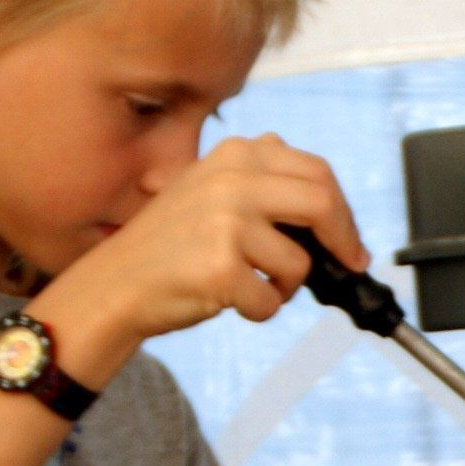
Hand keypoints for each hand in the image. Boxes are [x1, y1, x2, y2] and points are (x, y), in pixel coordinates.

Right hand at [39, 134, 368, 366]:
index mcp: (235, 154)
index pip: (316, 172)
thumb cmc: (169, 246)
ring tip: (248, 284)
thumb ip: (262, 181)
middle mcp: (232, 180)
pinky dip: (259, 310)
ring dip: (284, 286)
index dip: (344, 211)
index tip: (350, 241)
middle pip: (323, 203)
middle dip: (343, 241)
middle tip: (347, 266)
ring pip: (299, 262)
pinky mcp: (221, 267)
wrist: (114, 285)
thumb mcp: (209, 188)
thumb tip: (333, 206)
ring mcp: (226, 222)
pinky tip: (227, 300)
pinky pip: (272, 300)